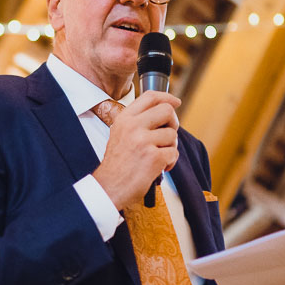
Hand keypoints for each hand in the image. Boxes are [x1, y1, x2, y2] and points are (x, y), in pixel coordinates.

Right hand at [92, 90, 179, 210]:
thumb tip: (165, 111)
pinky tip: (159, 168)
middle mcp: (133, 126)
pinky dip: (170, 162)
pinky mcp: (153, 157)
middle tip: (168, 136)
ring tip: (158, 157)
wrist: (109, 187)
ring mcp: (143, 141)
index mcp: (124, 119)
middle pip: (167, 111)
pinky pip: (174, 153)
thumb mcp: (120, 134)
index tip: (176, 102)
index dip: (167, 97)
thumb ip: (138, 122)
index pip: (150, 97)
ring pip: (172, 134)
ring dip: (170, 147)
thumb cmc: (117, 164)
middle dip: (173, 123)